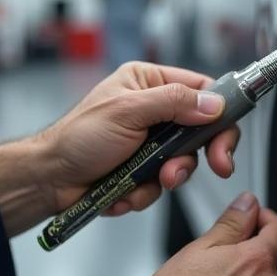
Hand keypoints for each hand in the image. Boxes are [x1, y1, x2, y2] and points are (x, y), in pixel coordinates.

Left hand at [39, 61, 240, 215]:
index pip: (201, 89)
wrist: (50, 178)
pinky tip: (121, 191)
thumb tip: (214, 104)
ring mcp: (148, 142)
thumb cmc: (78, 137)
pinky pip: (160, 185)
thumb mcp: (128, 111)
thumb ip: (174, 103)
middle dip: (194, 154)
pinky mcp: (141, 171)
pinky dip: (143, 193)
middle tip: (214, 167)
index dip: (220, 113)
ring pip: (181, 163)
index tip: (226, 138)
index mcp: (148, 82)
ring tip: (143, 181)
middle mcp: (152, 110)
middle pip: (198, 131)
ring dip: (165, 177)